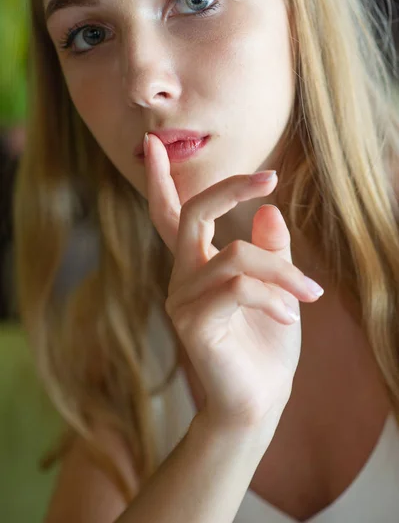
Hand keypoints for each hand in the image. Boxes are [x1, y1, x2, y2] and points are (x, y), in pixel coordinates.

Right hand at [144, 134, 323, 445]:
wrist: (260, 398)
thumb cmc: (267, 342)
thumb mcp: (277, 287)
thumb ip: (270, 249)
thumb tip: (269, 211)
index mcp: (197, 265)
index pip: (170, 215)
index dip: (160, 180)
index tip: (154, 142)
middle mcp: (181, 276)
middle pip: (194, 215)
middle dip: (230, 191)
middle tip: (270, 178)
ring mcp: (182, 299)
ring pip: (235, 255)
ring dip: (282, 272)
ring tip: (309, 296)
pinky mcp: (191, 322)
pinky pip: (237, 287)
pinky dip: (272, 296)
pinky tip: (290, 316)